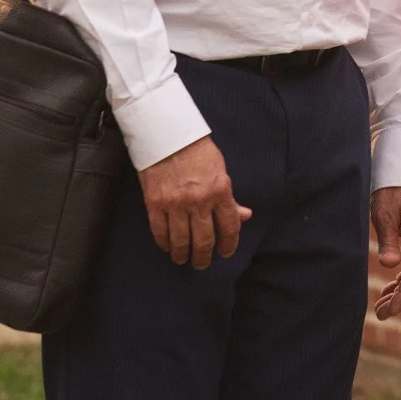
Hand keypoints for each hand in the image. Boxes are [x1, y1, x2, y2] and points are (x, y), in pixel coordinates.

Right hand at [138, 135, 250, 268]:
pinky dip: (165, 243)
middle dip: (205, 257)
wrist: (168, 135)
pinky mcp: (155, 203)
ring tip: (184, 259)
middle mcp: (199, 200)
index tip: (225, 252)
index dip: (229, 244)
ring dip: (183, 255)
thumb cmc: (198, 152)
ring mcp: (176, 203)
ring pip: (181, 241)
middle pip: (205, 240)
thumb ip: (230, 198)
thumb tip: (245, 216)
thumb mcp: (221, 171)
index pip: (229, 226)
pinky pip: (161, 232)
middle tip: (203, 263)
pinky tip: (169, 247)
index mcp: (220, 190)